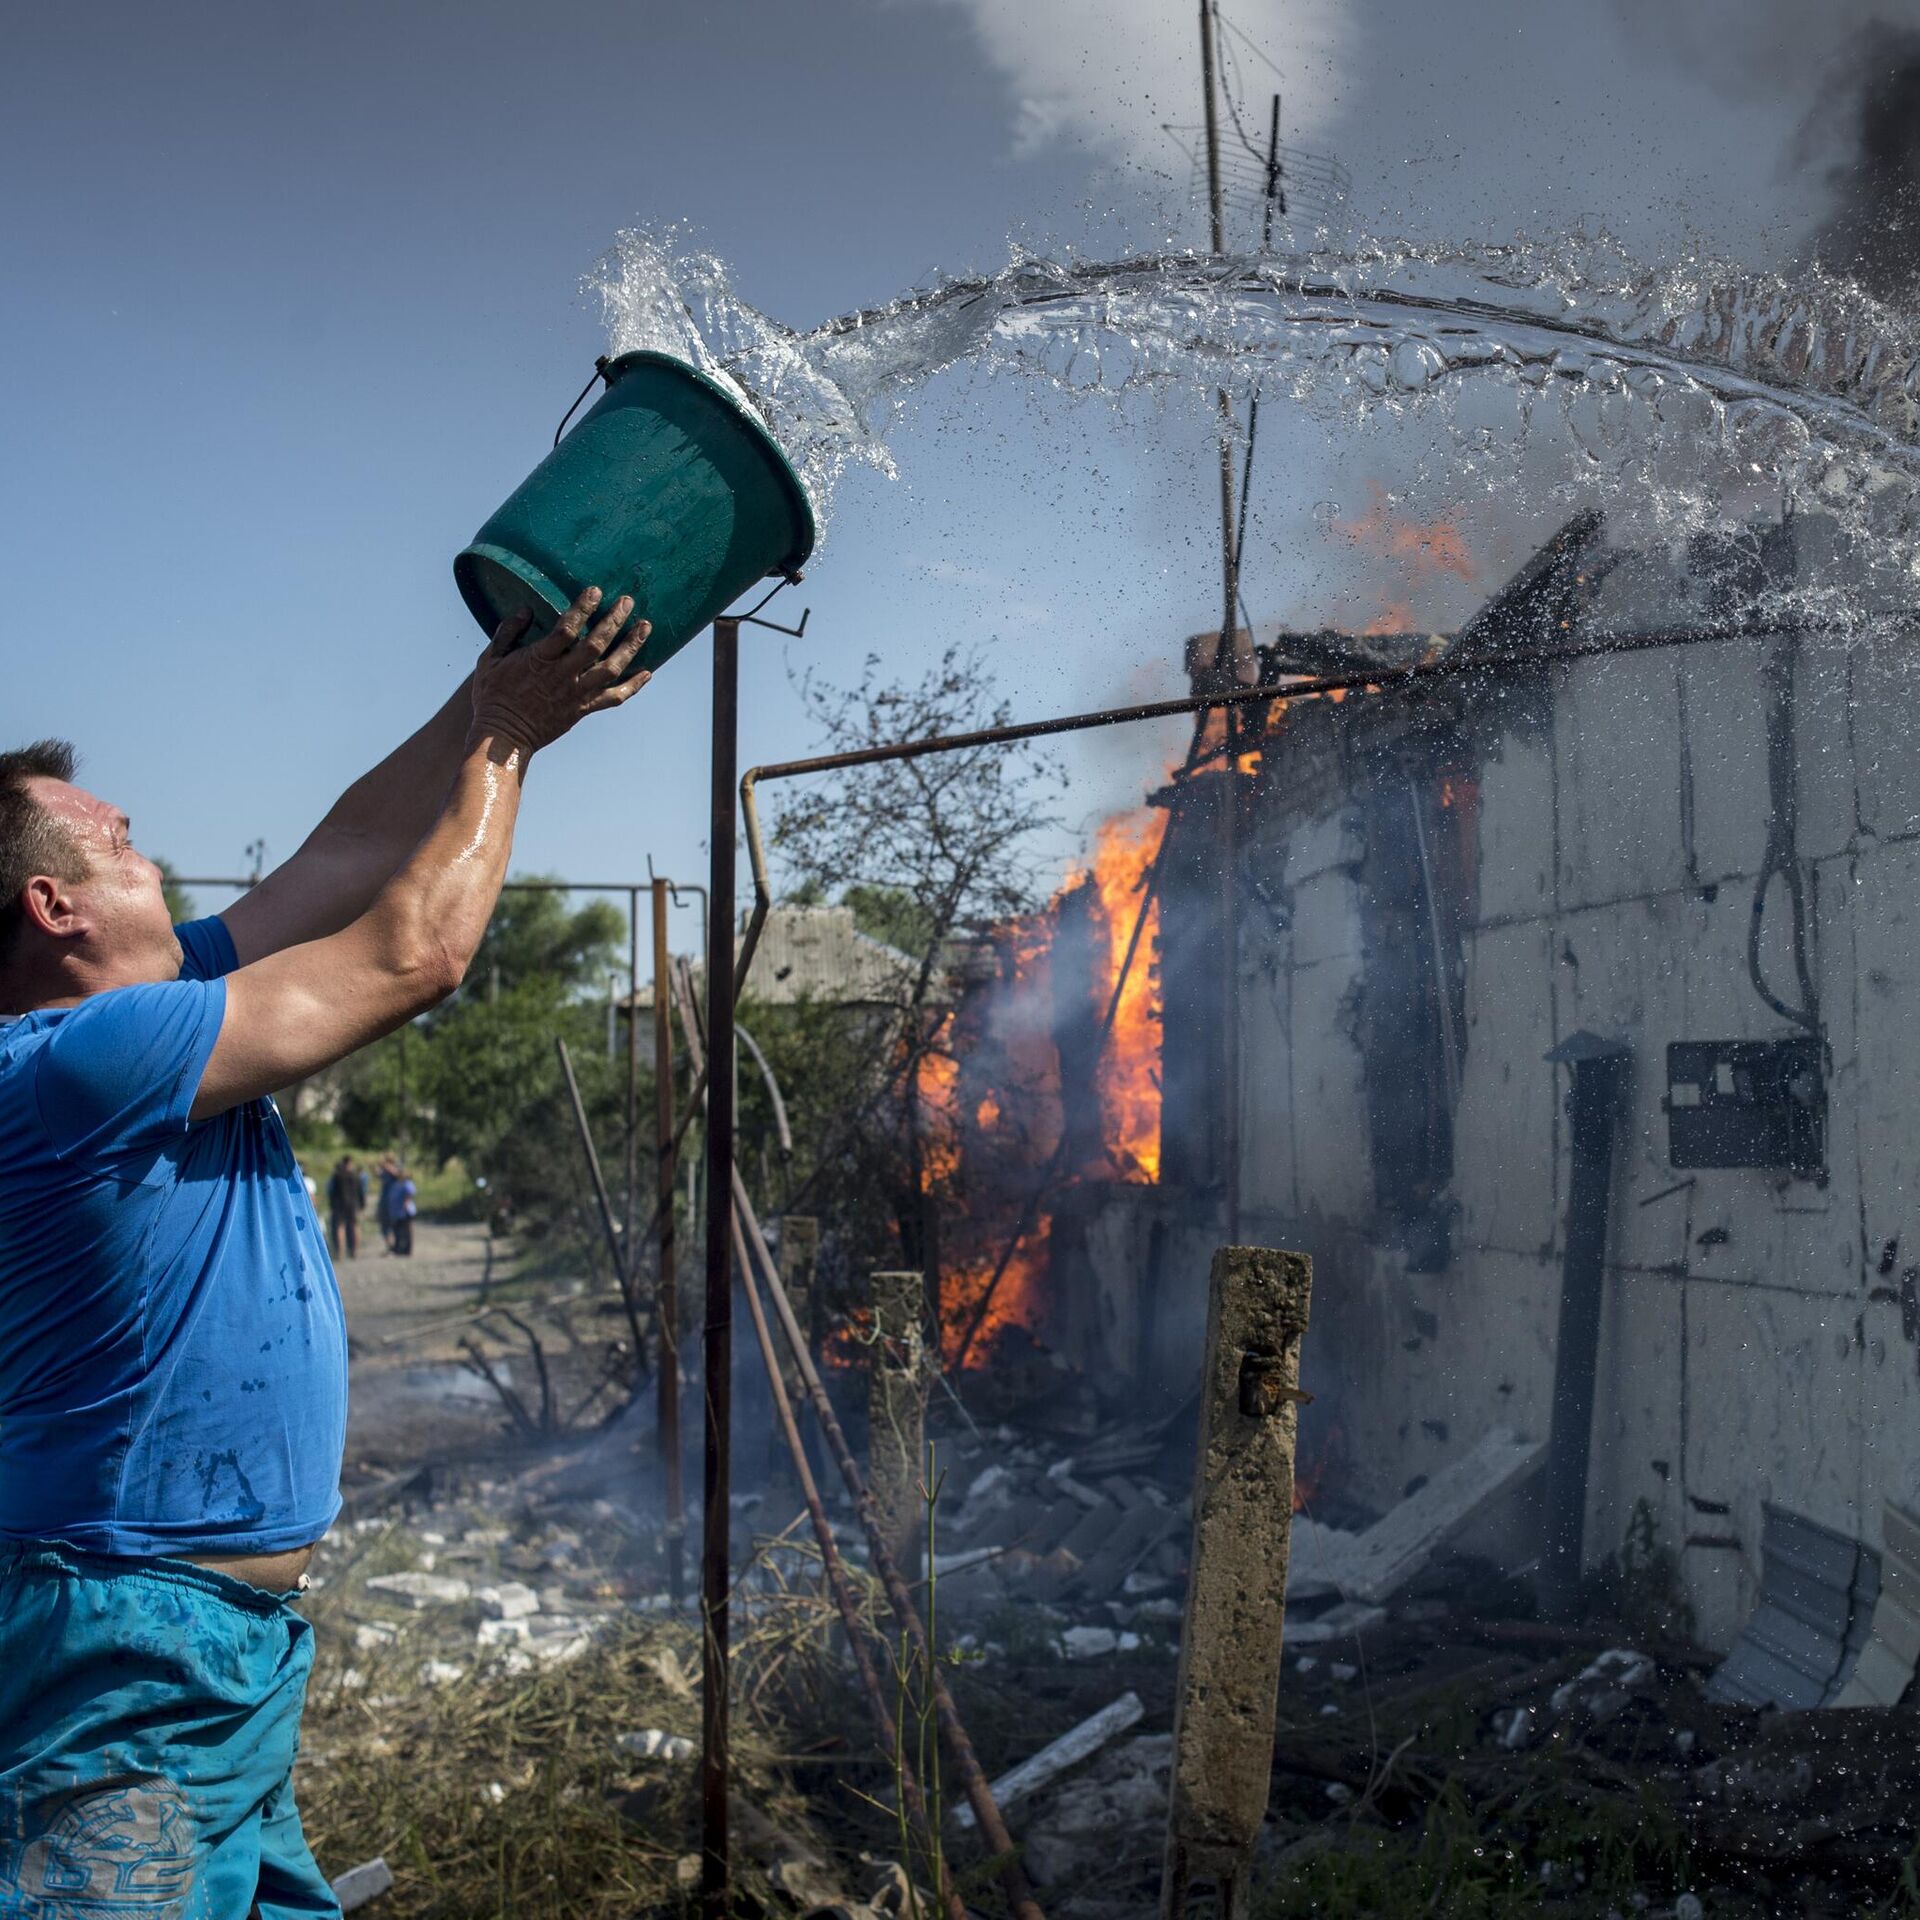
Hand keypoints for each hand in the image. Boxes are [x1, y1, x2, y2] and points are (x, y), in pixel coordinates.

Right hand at [468, 588, 651, 756]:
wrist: (503, 737)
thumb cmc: (492, 696)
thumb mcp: (490, 660)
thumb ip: (507, 633)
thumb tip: (524, 610)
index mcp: (539, 659)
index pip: (566, 629)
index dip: (582, 608)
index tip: (595, 591)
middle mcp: (562, 675)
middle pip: (595, 645)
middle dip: (614, 620)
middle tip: (627, 601)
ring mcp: (576, 693)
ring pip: (611, 669)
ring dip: (630, 647)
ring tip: (645, 627)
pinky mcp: (583, 709)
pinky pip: (614, 698)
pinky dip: (633, 687)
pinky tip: (647, 673)